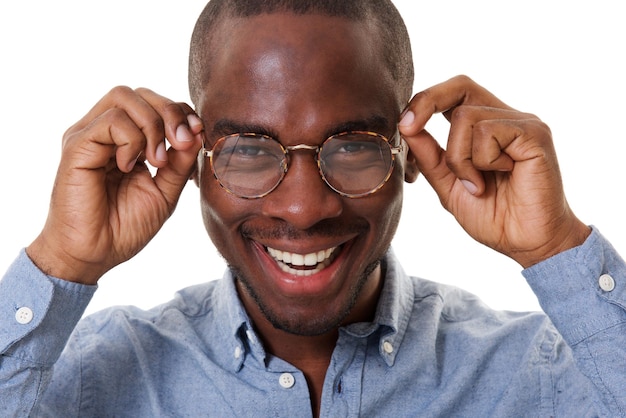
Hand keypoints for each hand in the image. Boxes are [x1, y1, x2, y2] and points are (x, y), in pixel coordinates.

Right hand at [27, 87, 202, 283]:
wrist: (94, 255)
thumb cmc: (124, 227)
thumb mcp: (165, 191)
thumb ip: (180, 162)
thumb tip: (197, 131)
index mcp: (125, 140)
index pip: (154, 104)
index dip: (180, 113)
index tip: (197, 135)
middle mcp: (104, 131)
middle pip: (141, 93)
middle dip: (171, 112)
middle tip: (182, 143)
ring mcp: (89, 135)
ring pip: (125, 97)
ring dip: (153, 125)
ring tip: (156, 161)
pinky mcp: (77, 145)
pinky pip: (112, 122)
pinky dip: (132, 141)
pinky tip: (130, 167)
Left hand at [399, 75, 589, 267]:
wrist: (527, 244)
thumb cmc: (494, 216)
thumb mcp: (448, 185)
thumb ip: (430, 157)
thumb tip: (406, 127)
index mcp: (485, 127)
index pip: (453, 93)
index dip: (424, 101)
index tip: (403, 126)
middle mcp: (505, 118)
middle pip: (461, 85)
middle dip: (428, 101)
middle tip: (409, 127)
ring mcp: (522, 123)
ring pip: (466, 117)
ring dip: (459, 158)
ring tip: (477, 184)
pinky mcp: (535, 134)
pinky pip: (488, 132)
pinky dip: (482, 161)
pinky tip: (501, 176)